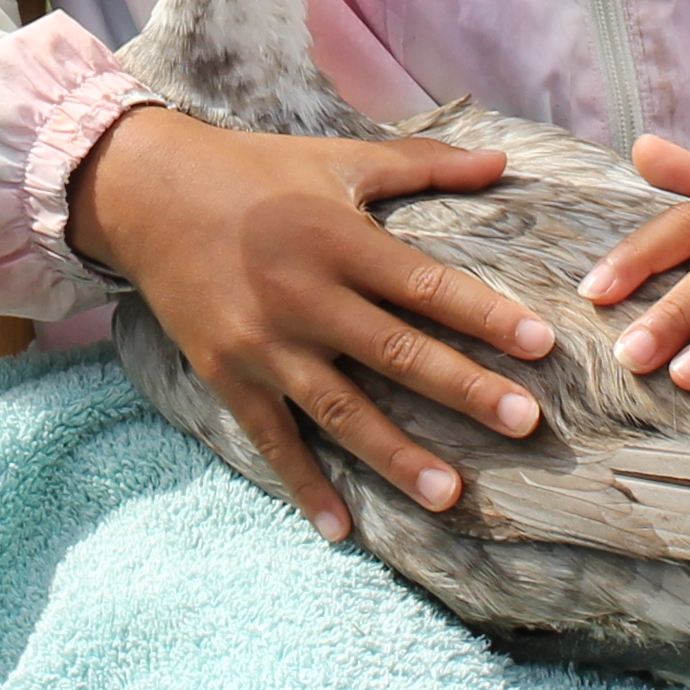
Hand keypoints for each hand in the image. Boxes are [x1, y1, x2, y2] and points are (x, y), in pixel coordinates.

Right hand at [62, 109, 560, 542]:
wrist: (147, 192)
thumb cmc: (254, 171)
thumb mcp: (337, 158)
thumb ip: (421, 165)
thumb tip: (502, 160)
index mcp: (339, 239)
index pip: (426, 285)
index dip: (486, 315)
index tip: (542, 345)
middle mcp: (305, 296)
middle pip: (395, 353)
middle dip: (464, 390)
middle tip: (525, 425)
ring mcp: (265, 343)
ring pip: (340, 409)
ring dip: (396, 455)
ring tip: (450, 494)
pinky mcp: (228, 374)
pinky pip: (273, 438)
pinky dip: (304, 485)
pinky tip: (341, 530)